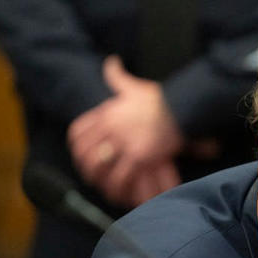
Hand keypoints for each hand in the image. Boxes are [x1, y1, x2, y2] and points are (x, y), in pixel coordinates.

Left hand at [68, 55, 183, 206]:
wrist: (180, 107)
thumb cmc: (160, 99)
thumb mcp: (134, 85)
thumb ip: (118, 76)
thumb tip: (111, 61)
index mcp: (107, 113)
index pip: (79, 132)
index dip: (76, 148)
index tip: (80, 157)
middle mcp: (112, 128)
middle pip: (87, 153)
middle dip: (87, 169)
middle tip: (92, 179)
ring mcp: (125, 143)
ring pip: (101, 168)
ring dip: (101, 182)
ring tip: (107, 190)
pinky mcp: (140, 156)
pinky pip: (122, 176)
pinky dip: (120, 189)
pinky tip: (122, 195)